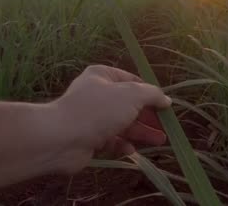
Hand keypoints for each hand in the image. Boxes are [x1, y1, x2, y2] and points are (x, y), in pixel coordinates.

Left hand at [50, 65, 171, 173]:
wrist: (61, 138)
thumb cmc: (98, 110)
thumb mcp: (132, 95)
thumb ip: (152, 95)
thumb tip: (166, 99)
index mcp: (103, 76)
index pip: (133, 81)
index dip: (151, 93)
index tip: (166, 106)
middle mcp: (97, 94)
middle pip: (129, 105)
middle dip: (149, 117)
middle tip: (166, 127)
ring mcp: (92, 117)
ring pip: (122, 124)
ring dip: (141, 132)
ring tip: (159, 141)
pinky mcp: (88, 138)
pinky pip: (111, 140)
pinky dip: (122, 144)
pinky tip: (131, 150)